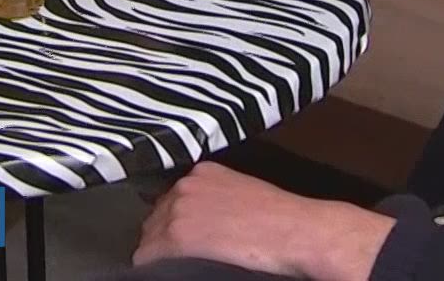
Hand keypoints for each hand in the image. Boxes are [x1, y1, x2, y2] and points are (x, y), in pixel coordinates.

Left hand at [133, 162, 394, 279]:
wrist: (295, 231)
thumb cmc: (280, 218)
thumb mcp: (242, 194)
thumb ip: (215, 200)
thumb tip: (202, 222)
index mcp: (201, 173)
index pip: (170, 202)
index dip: (173, 225)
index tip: (184, 241)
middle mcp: (184, 186)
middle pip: (155, 219)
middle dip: (164, 239)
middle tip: (182, 258)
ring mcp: (178, 210)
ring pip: (149, 239)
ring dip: (161, 254)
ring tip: (181, 267)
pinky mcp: (177, 237)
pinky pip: (148, 258)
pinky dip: (158, 268)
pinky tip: (175, 273)